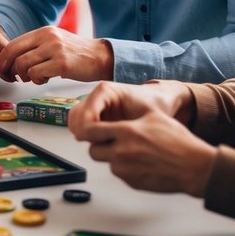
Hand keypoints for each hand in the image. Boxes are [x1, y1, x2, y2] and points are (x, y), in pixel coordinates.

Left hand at [0, 27, 112, 83]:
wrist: (100, 57)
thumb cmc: (75, 54)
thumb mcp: (54, 42)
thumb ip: (35, 47)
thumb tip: (12, 59)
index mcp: (43, 31)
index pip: (12, 43)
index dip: (2, 59)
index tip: (1, 70)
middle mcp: (47, 37)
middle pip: (13, 53)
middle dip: (6, 68)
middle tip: (9, 78)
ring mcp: (54, 49)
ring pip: (23, 65)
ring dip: (24, 76)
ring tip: (34, 78)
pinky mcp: (62, 63)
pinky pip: (37, 74)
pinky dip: (37, 80)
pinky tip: (45, 79)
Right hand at [67, 80, 195, 135]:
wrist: (160, 100)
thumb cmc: (155, 104)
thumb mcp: (148, 114)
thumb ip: (131, 127)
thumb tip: (116, 140)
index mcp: (106, 90)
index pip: (85, 114)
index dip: (90, 132)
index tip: (102, 142)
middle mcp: (96, 96)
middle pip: (75, 117)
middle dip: (85, 134)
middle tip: (101, 145)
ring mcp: (94, 104)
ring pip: (74, 122)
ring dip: (84, 136)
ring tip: (102, 144)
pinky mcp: (94, 113)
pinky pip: (79, 126)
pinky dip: (86, 136)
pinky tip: (102, 142)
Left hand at [76, 109, 216, 196]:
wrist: (194, 166)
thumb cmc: (178, 142)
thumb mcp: (154, 117)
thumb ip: (130, 117)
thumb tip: (114, 116)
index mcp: (126, 132)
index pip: (91, 130)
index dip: (89, 129)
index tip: (91, 129)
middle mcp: (121, 151)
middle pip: (93, 150)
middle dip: (99, 146)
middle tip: (110, 141)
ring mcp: (126, 169)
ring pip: (106, 163)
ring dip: (113, 158)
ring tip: (132, 151)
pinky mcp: (132, 182)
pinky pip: (120, 174)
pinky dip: (125, 169)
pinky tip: (140, 163)